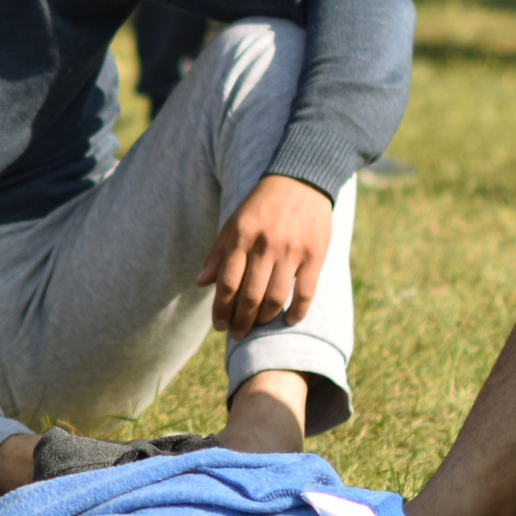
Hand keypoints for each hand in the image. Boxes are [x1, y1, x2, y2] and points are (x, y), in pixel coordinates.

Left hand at [197, 174, 333, 338]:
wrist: (301, 181)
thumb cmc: (261, 206)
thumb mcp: (233, 223)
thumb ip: (217, 253)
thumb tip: (201, 283)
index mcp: (241, 237)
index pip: (228, 283)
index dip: (221, 308)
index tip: (219, 325)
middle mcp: (265, 246)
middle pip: (250, 295)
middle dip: (241, 320)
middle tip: (237, 334)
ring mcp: (291, 251)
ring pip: (275, 297)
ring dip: (264, 318)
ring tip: (257, 327)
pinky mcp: (315, 255)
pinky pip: (305, 291)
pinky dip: (296, 310)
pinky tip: (288, 320)